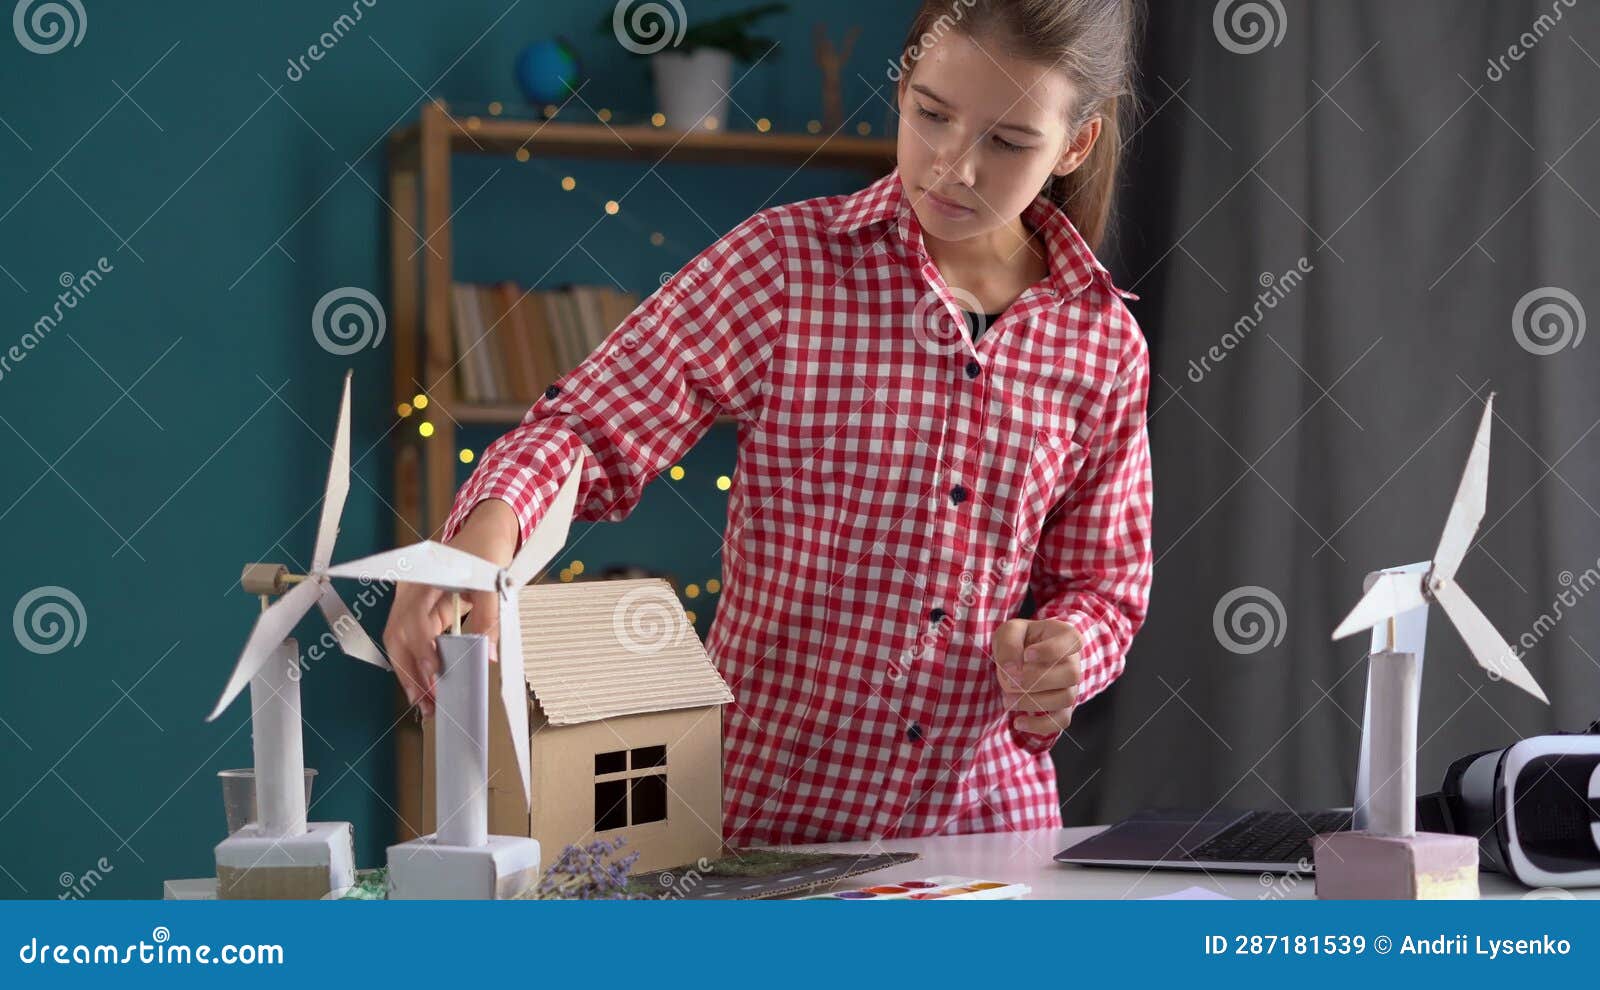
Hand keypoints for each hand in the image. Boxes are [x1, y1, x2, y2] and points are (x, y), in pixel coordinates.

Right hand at [381, 499, 518, 716]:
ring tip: (425, 703)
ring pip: (399, 643)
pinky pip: (410, 641)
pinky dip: (416, 664)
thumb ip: (489, 618)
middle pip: (398, 637)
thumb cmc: (486, 552)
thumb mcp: (493, 583)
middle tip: (428, 702)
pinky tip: (425, 687)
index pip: (414, 620)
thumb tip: (487, 655)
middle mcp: (409, 592)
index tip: (434, 672)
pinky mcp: (417, 612)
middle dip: (410, 672)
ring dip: (409, 674)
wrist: (485, 533)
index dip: (422, 648)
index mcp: (423, 579)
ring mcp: (410, 603)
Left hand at [991, 618, 1082, 734]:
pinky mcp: (1062, 707)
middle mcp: (1073, 662)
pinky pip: (1061, 721)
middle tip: (1011, 680)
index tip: (1027, 654)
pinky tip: (1018, 722)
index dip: (1052, 650)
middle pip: (1071, 674)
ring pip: (1066, 698)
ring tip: (1007, 699)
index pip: (1073, 641)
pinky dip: (1040, 725)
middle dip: (1038, 680)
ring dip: (1034, 702)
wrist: (1019, 657)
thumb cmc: (1019, 640)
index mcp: (1065, 637)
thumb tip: (1012, 669)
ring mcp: (1070, 686)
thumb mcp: (1010, 631)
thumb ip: (1009, 644)